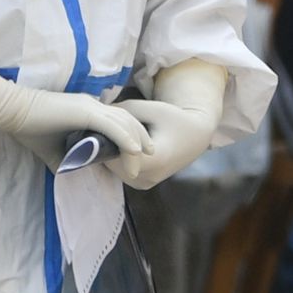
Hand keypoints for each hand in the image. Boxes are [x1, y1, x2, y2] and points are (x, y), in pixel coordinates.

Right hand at [0, 74, 152, 159]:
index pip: (116, 122)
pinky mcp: (85, 111)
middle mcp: (94, 105)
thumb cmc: (29, 127)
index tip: (135, 156)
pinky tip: (135, 150)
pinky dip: (126, 138)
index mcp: (88, 111)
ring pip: (125, 123)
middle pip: (128, 120)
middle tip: (150, 157)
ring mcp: (91, 107)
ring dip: (137, 142)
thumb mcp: (52, 149)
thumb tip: (74, 172)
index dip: (129, 137)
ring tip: (146, 159)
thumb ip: (67, 159)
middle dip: (142, 139)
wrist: (12, 112)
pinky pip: (113, 125)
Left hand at [111, 62, 230, 188]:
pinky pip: (120, 171)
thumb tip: (99, 113)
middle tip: (99, 128)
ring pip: (114, 168)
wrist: (194, 137)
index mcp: (154, 159)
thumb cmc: (174, 119)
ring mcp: (144, 183)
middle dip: (106, 144)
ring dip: (110, 152)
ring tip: (109, 135)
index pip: (117, 152)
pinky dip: (117, 159)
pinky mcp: (142, 184)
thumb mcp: (151, 108)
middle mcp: (149, 176)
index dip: (105, 138)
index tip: (97, 126)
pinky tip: (119, 144)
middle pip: (113, 162)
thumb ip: (124, 110)